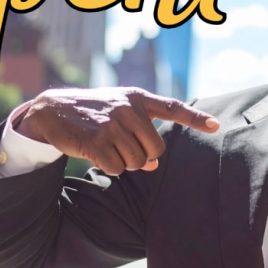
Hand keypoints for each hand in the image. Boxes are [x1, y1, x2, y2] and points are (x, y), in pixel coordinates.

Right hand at [14, 87, 219, 175]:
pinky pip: (117, 169)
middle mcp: (128, 108)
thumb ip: (140, 133)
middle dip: (142, 156)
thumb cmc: (92, 113)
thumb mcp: (118, 115)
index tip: (215, 125)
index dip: (195, 118)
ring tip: (106, 147)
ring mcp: (113, 124)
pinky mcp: (97, 141)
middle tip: (122, 147)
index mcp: (137, 98)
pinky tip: (96, 154)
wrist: (51, 110)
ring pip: (137, 162)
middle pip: (155, 149)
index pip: (172, 108)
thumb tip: (153, 165)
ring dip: (123, 162)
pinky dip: (109, 168)